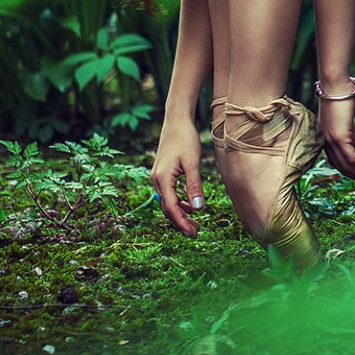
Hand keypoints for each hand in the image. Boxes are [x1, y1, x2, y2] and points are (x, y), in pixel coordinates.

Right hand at [149, 120, 204, 236]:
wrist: (176, 122)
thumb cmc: (185, 139)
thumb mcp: (193, 163)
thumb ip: (194, 186)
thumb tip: (198, 208)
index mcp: (162, 179)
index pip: (171, 208)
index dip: (182, 222)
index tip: (193, 232)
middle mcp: (156, 180)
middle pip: (167, 208)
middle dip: (181, 222)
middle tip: (196, 232)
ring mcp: (157, 177)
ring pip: (167, 202)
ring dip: (180, 214)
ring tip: (195, 223)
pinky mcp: (162, 174)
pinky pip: (168, 194)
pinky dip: (178, 202)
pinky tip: (190, 206)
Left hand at [317, 94, 354, 182]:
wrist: (335, 87)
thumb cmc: (340, 100)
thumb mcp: (343, 121)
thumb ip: (347, 135)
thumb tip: (354, 148)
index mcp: (325, 140)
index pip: (336, 162)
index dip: (349, 171)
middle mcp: (326, 143)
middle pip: (341, 166)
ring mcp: (331, 141)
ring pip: (346, 164)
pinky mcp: (339, 137)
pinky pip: (350, 157)